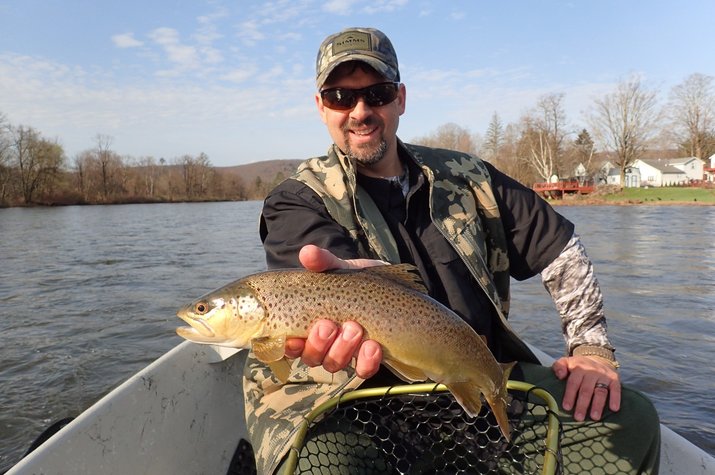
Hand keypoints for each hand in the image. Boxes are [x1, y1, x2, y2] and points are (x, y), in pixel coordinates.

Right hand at [284, 245, 384, 377]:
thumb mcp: (340, 269)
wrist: (394, 287)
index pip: (289, 343)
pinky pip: (363, 370)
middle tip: (329, 325)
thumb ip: (323, 262)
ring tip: (354, 328)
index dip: (288, 346)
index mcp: (308, 324)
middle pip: (311, 357)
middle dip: (318, 343)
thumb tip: (307, 252)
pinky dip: (366, 361)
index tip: (293, 338)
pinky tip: (374, 346)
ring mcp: (346, 353)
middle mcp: (324, 344)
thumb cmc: (357, 281)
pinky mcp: (369, 359)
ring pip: (334, 364)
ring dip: (342, 349)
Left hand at [552, 355, 620, 420]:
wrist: (598, 358)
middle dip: (582, 404)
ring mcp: (604, 375)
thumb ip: (559, 366)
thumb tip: (560, 375)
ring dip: (597, 405)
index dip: (570, 395)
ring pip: (600, 391)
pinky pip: (616, 389)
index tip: (567, 407)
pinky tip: (614, 409)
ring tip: (594, 417)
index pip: (573, 382)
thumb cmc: (578, 366)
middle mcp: (592, 371)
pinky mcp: (614, 378)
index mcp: (578, 367)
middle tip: (579, 417)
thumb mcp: (566, 362)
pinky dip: (616, 398)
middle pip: (586, 389)